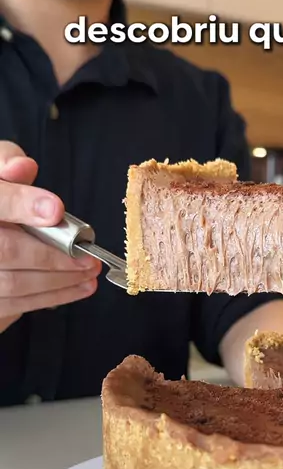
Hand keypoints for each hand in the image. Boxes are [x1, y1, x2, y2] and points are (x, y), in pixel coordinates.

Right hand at [0, 142, 101, 333]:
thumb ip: (6, 162)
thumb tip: (23, 167)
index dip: (22, 205)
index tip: (55, 210)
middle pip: (7, 251)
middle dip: (53, 257)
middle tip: (88, 258)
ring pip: (13, 284)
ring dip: (58, 282)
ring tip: (88, 273)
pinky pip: (15, 305)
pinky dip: (49, 297)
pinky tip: (73, 287)